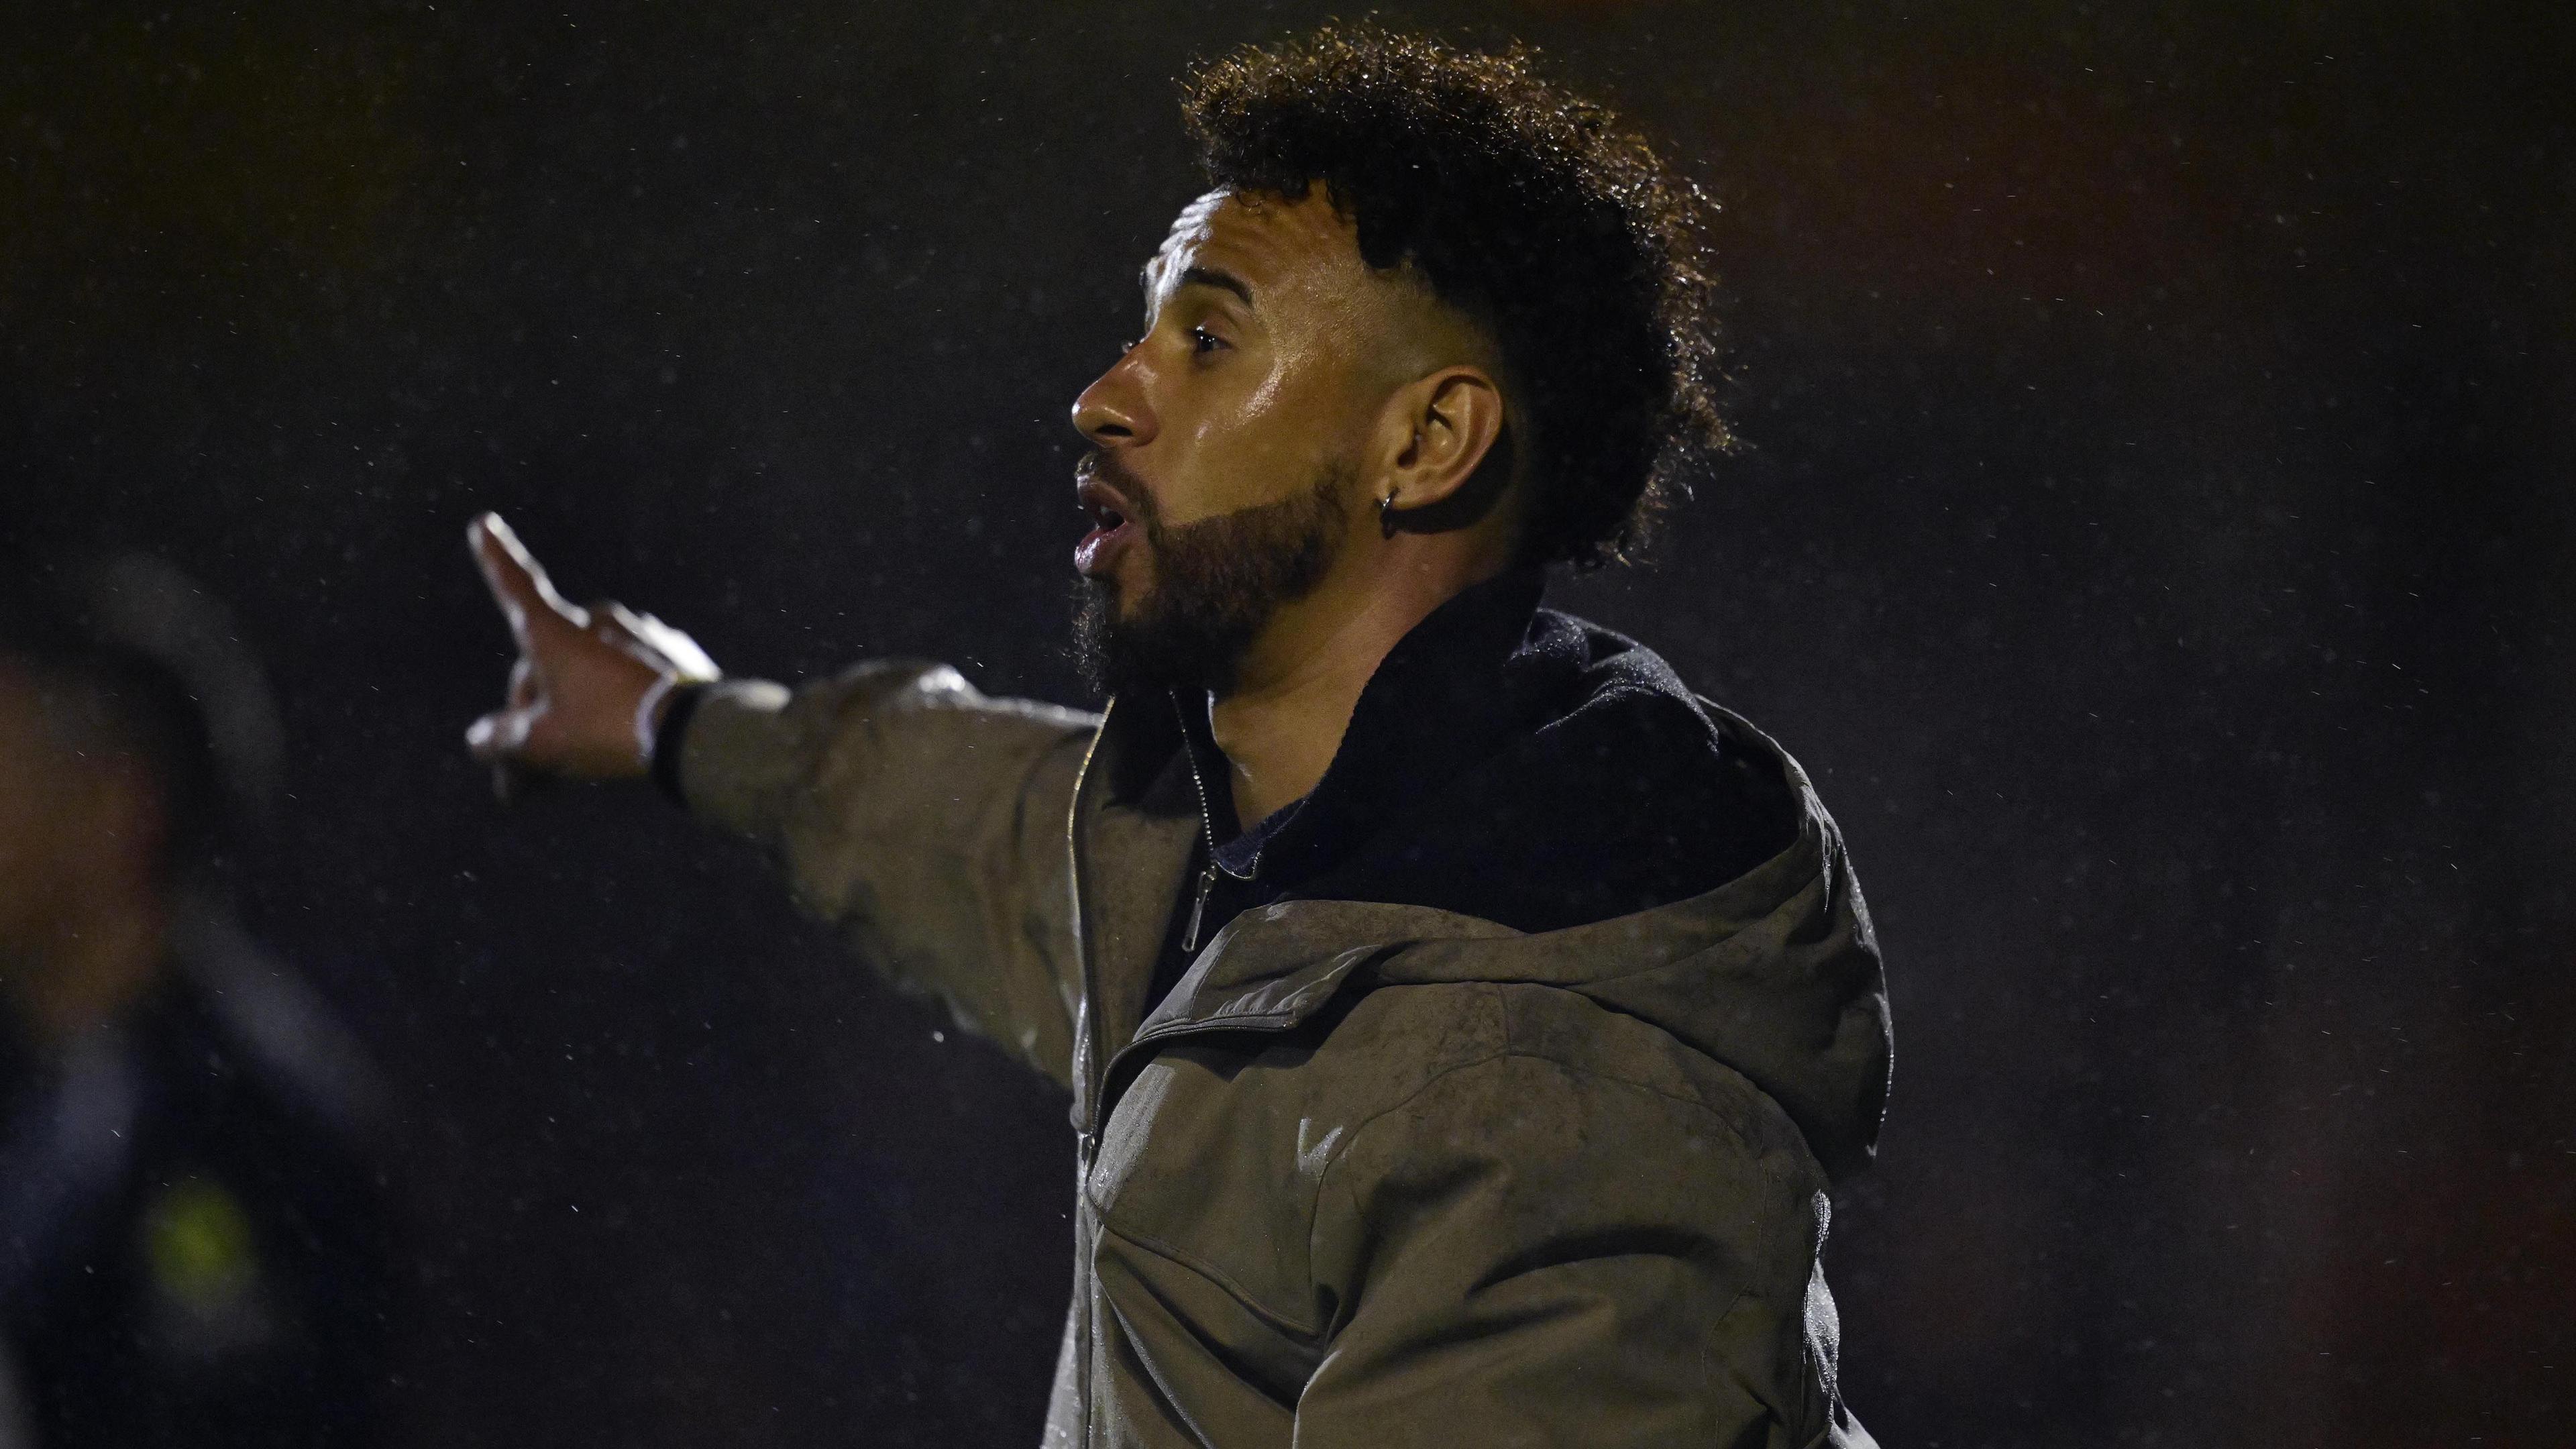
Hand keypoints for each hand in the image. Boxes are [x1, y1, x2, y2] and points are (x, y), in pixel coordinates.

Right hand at [463, 512, 719, 791]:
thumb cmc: (608, 731)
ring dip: (576, 717)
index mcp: (557, 631)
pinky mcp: (677, 655)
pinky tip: (618, 746)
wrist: (697, 734)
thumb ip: (504, 739)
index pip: (517, 587)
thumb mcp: (543, 743)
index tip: (485, 523)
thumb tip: (479, 740)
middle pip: (550, 666)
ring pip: (592, 675)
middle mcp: (597, 621)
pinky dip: (618, 706)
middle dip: (533, 717)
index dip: (497, 559)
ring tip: (572, 772)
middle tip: (523, 782)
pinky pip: (633, 678)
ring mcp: (640, 634)